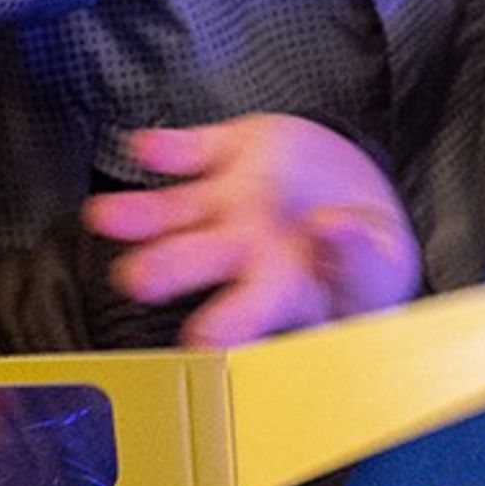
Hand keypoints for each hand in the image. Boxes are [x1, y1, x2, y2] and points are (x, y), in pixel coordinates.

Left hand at [81, 120, 421, 346]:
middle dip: (166, 270)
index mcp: (280, 290)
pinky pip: (187, 151)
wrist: (357, 196)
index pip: (249, 314)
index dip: (226, 326)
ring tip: (104, 216)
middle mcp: (241, 251)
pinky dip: (164, 148)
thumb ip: (361, 255)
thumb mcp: (380, 265)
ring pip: (172, 212)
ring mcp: (227, 202)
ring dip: (137, 214)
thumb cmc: (363, 255)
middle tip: (136, 279)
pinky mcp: (226, 151)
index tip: (203, 337)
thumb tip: (336, 227)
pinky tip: (144, 148)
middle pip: (197, 262)